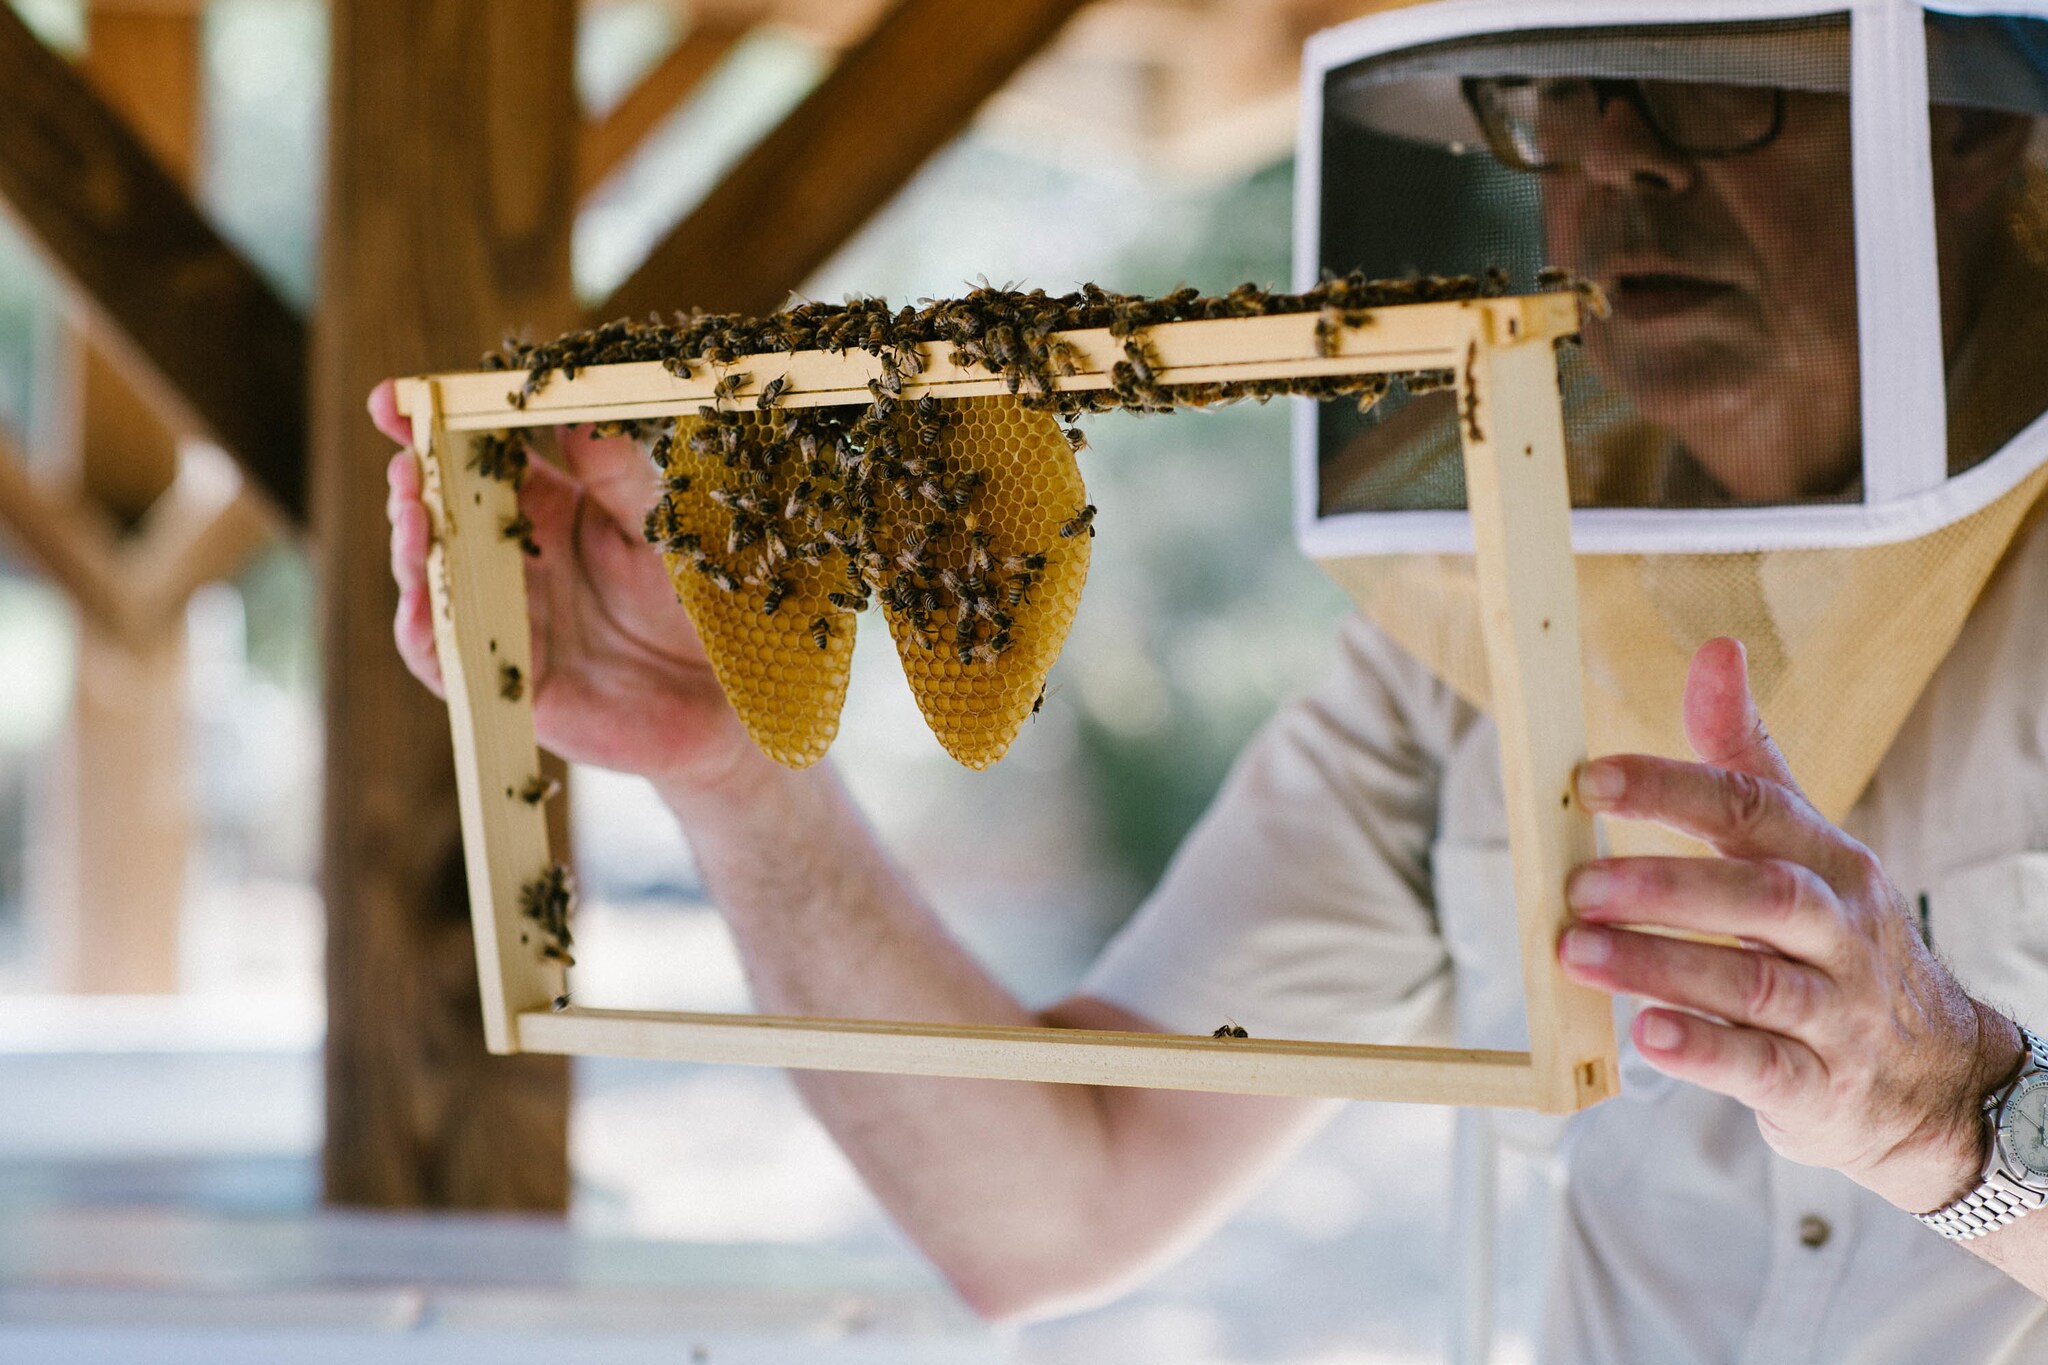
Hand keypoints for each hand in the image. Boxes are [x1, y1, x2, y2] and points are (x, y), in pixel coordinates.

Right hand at [371, 380, 763, 792]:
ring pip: (431, 578)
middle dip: (412, 486)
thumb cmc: (697, 602)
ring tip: (412, 515)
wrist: (725, 694)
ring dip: (411, 548)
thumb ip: (616, 473)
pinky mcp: (507, 678)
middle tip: (406, 464)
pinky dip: (422, 630)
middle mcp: (515, 561)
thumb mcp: (660, 525)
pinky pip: (444, 657)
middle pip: (440, 515)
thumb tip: (572, 403)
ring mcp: (505, 618)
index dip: (431, 426)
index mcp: (548, 510)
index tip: (398, 397)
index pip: (476, 458)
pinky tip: (420, 600)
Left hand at [1556, 636, 2023, 1213]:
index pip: (1751, 808)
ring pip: (1754, 980)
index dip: (1670, 788)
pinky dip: (1704, 1050)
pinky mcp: (1820, 1088)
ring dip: (1659, 963)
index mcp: (1826, 860)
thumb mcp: (1806, 844)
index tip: (1590, 779)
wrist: (1938, 1078)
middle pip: (1761, 894)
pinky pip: (1764, 1067)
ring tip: (1577, 950)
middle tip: (1576, 884)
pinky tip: (1646, 1034)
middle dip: (1665, 885)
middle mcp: (1837, 929)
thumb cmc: (1840, 942)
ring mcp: (1835, 1012)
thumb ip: (1746, 758)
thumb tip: (1715, 652)